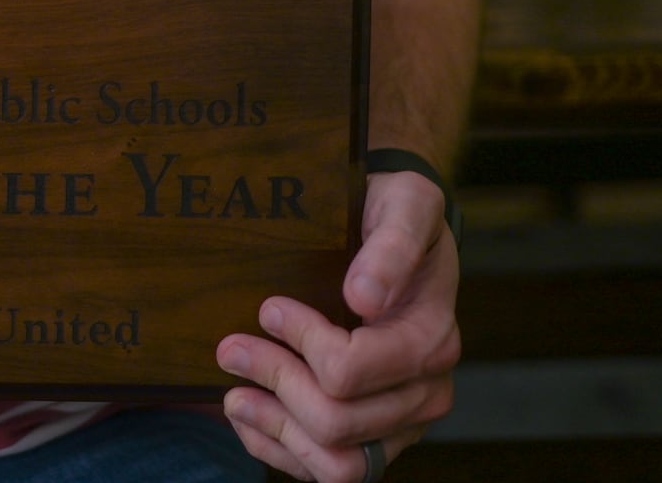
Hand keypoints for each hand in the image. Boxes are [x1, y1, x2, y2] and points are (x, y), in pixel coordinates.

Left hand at [216, 170, 460, 480]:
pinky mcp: (374, 436)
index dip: (300, 343)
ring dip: (274, 428)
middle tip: (230, 347)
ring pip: (335, 463)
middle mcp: (424, 391)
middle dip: (274, 380)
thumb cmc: (397, 213)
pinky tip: (250, 415)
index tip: (268, 309)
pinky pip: (327, 472)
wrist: (399, 228)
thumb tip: (364, 296)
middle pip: (337, 421)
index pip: (351, 370)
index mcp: (431, 340)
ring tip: (233, 392)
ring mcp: (400, 421)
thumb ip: (392, 246)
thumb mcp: (405, 206)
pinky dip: (280, 450)